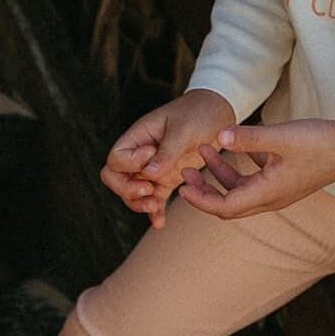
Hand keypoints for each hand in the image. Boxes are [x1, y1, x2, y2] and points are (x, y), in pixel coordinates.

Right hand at [100, 88, 235, 228]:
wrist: (219, 112)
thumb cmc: (199, 112)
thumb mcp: (185, 128)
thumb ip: (167, 151)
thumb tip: (148, 173)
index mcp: (139, 136)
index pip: (116, 158)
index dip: (130, 164)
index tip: (151, 154)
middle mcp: (141, 153)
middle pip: (115, 178)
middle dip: (127, 190)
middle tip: (149, 191)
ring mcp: (153, 167)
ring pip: (132, 192)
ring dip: (139, 203)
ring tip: (156, 206)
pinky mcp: (168, 177)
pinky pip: (154, 197)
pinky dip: (155, 211)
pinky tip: (160, 223)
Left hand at [178, 102, 334, 220]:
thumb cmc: (320, 141)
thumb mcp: (280, 136)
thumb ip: (248, 137)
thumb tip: (219, 136)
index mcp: (268, 193)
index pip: (224, 207)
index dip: (200, 199)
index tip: (182, 185)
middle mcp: (272, 198)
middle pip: (229, 204)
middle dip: (204, 191)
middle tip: (186, 172)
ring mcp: (279, 190)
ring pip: (241, 190)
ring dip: (221, 175)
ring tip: (206, 151)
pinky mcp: (286, 180)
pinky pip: (255, 180)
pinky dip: (240, 168)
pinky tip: (236, 145)